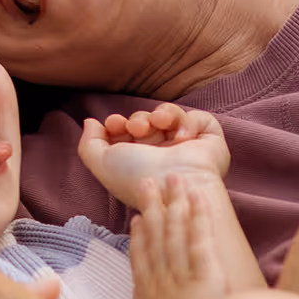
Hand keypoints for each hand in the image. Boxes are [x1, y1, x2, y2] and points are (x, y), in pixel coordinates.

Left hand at [78, 104, 230, 206]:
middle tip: (136, 127)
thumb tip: (91, 122)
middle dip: (137, 119)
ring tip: (157, 124)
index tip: (113, 123)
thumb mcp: (102, 163)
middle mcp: (163, 155)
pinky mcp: (209, 141)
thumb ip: (88, 143)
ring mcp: (186, 148)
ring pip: (170, 116)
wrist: (175, 184)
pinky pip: (198, 118)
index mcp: (139, 163)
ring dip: (160, 114)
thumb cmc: (139, 178)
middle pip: (147, 122)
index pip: (128, 134)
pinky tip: (180, 138)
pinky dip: (186, 121)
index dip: (118, 123)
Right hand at [128, 174, 228, 298]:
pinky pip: (201, 240)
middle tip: (149, 182)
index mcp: (146, 297)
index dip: (139, 237)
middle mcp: (160, 281)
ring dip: (174, 203)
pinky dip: (199, 217)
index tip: (136, 220)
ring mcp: (181, 276)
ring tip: (172, 178)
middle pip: (156, 236)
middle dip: (153, 207)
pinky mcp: (205, 277)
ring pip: (177, 232)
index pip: (141, 259)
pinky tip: (198, 196)